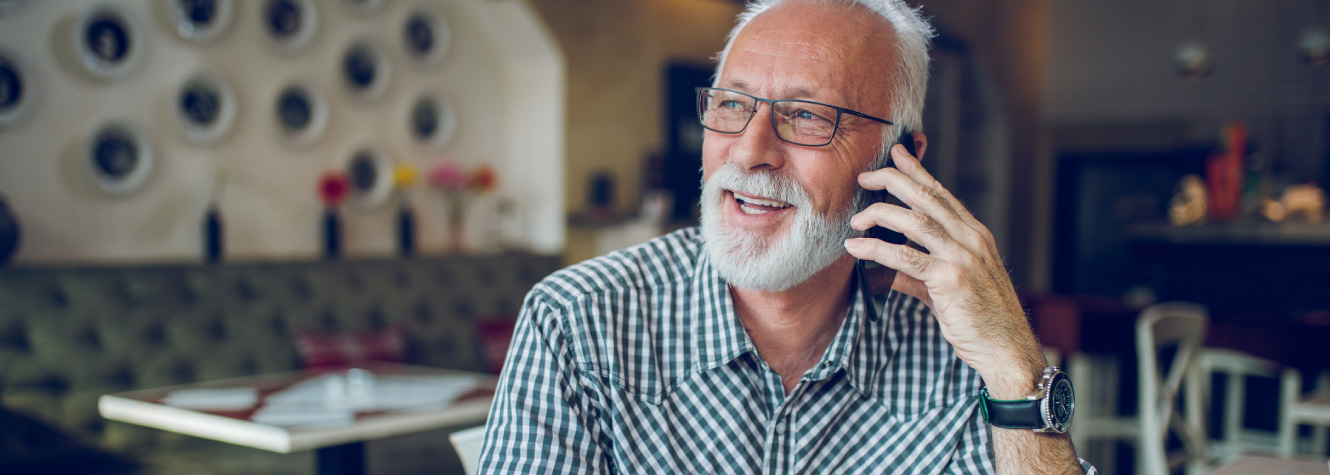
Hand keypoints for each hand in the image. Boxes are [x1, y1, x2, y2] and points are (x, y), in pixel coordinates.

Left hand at [843, 144, 1043, 397]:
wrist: (1007, 349)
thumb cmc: (981, 320)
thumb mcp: (950, 289)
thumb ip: (920, 275)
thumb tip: (889, 270)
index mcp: (975, 235)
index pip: (942, 194)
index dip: (918, 171)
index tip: (897, 154)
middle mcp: (972, 240)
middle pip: (927, 198)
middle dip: (893, 181)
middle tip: (865, 176)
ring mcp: (964, 258)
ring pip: (916, 222)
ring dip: (881, 215)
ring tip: (856, 219)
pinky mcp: (951, 280)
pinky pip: (906, 259)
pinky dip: (877, 250)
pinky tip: (857, 248)